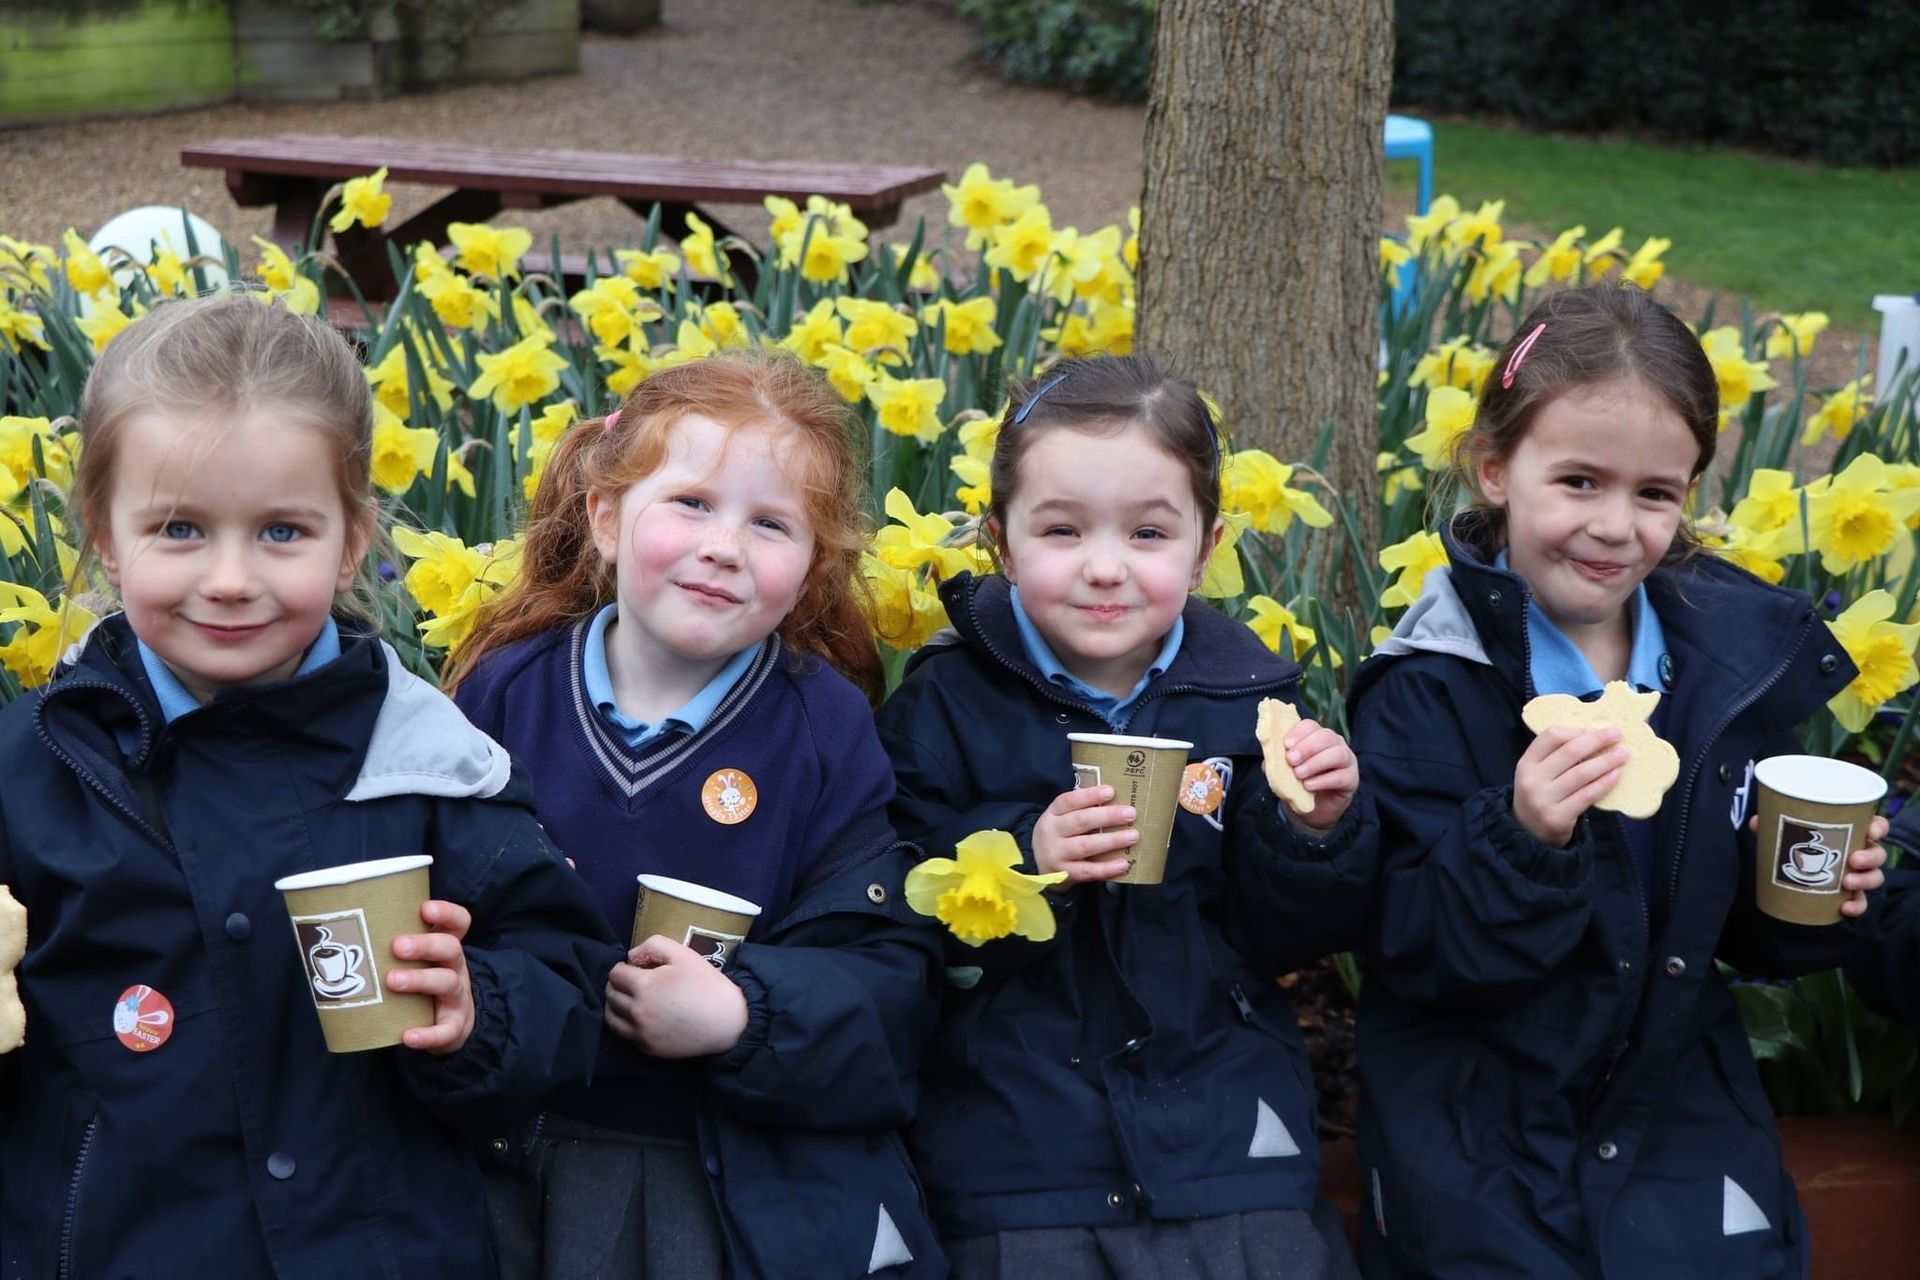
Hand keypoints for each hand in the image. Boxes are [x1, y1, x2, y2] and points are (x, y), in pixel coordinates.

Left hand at [390, 899, 474, 1054]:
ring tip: (392, 981)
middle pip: (450, 948)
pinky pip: (445, 1030)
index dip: (446, 913)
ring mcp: (457, 997)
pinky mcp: (453, 1026)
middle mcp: (454, 968)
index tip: (424, 909)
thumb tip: (330, 935)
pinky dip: (428, 1034)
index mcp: (444, 948)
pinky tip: (408, 1036)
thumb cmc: (420, 984)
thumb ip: (386, 948)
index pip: (457, 923)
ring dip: (420, 980)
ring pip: (447, 983)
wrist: (449, 1026)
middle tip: (397, 947)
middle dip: (425, 945)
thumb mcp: (415, 963)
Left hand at [604, 936, 748, 1057]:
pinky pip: (625, 1035)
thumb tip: (631, 956)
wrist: (727, 1022)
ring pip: (611, 1018)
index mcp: (645, 986)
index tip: (636, 968)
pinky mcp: (648, 1049)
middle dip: (618, 985)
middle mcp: (637, 1012)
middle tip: (633, 982)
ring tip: (630, 999)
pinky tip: (641, 1018)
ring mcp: (642, 1033)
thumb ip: (653, 946)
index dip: (624, 967)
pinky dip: (627, 1025)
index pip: (615, 974)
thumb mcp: (684, 954)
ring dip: (616, 1005)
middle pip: (611, 995)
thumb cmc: (707, 985)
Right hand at [1033, 785, 1136, 888]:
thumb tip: (1117, 802)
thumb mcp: (1062, 819)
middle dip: (1107, 816)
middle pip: (1080, 821)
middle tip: (1130, 813)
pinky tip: (1123, 864)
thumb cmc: (1059, 836)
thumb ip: (1082, 811)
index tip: (1111, 791)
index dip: (1090, 795)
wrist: (1035, 865)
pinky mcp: (1064, 874)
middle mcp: (1052, 833)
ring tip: (1132, 836)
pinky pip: (1087, 871)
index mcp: (1053, 814)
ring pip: (1085, 845)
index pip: (1068, 801)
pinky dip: (1106, 868)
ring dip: (1111, 840)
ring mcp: (1057, 854)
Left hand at [1281, 719, 1358, 833]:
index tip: (1286, 745)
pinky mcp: (1352, 779)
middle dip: (1307, 747)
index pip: (1310, 726)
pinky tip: (1309, 785)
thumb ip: (1276, 761)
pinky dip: (1323, 780)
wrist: (1313, 809)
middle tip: (1291, 760)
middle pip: (1326, 736)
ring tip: (1299, 774)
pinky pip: (1341, 776)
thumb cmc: (1298, 782)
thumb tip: (1269, 755)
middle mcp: (1334, 744)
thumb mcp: (1283, 771)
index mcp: (1316, 736)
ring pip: (1337, 753)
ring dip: (1315, 763)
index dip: (1298, 733)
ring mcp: (1346, 760)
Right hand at [1513, 725, 1627, 846]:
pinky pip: (1587, 796)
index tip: (1593, 729)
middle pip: (1568, 752)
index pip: (1550, 736)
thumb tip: (1593, 733)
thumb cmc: (1542, 794)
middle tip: (1616, 734)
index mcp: (1526, 763)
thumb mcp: (1539, 772)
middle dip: (1596, 740)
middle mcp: (1531, 780)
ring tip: (1623, 754)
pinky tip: (1616, 775)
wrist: (1529, 831)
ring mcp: (1543, 800)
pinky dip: (1604, 783)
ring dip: (1605, 761)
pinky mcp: (1557, 817)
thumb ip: (1557, 755)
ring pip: (1581, 774)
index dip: (1574, 730)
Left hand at [1748, 813, 1887, 916]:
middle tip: (1852, 860)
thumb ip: (1770, 825)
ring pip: (1875, 877)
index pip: (1874, 826)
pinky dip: (1856, 906)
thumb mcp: (1783, 834)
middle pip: (1877, 853)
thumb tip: (1756, 822)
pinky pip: (1861, 902)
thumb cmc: (1795, 847)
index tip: (1871, 830)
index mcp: (1849, 833)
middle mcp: (1858, 853)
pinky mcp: (1851, 896)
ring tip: (1847, 883)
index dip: (1878, 827)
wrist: (1790, 876)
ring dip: (1865, 880)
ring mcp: (1857, 875)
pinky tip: (1844, 908)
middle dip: (1870, 857)